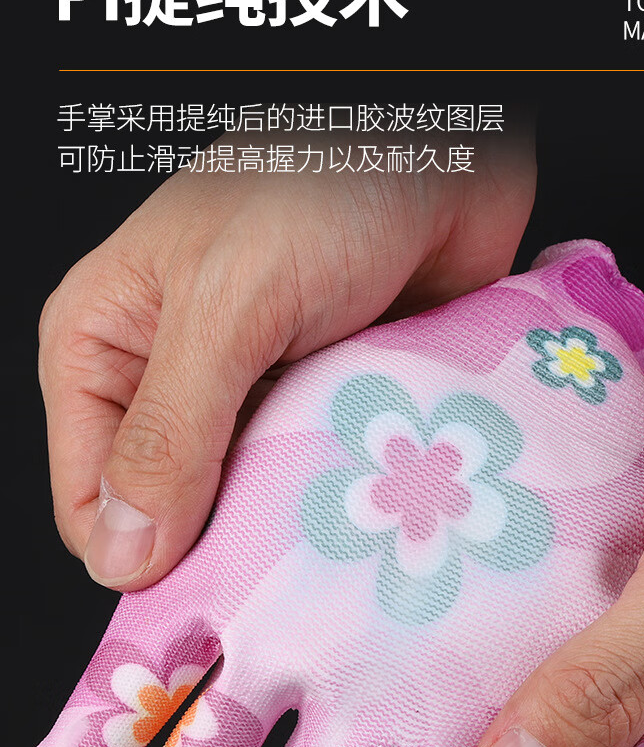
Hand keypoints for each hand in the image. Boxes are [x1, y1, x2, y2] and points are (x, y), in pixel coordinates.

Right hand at [39, 132, 534, 587]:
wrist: (449, 147)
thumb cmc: (324, 185)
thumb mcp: (230, 303)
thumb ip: (173, 429)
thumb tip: (126, 555)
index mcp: (105, 345)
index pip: (92, 498)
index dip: (142, 554)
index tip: (208, 598)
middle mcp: (170, 380)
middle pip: (173, 513)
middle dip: (225, 543)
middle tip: (283, 565)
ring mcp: (251, 396)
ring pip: (248, 508)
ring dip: (291, 522)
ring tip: (335, 523)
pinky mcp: (320, 404)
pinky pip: (314, 483)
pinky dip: (339, 496)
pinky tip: (371, 496)